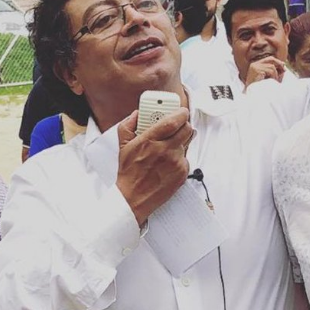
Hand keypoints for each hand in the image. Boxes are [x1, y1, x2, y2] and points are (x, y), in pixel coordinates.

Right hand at [116, 108, 192, 225]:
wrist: (133, 198)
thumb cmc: (128, 172)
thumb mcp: (123, 146)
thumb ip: (128, 126)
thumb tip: (137, 113)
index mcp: (149, 141)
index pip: (173, 120)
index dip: (181, 113)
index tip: (181, 111)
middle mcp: (165, 150)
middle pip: (187, 129)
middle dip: (183, 124)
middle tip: (178, 126)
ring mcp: (176, 162)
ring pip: (187, 142)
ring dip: (181, 141)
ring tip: (169, 146)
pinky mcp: (183, 172)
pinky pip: (187, 158)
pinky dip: (180, 157)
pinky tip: (169, 162)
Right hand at [244, 56, 285, 87]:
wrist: (251, 96)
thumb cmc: (260, 89)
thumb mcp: (267, 78)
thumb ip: (274, 71)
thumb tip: (283, 65)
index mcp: (256, 65)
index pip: (269, 59)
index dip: (277, 61)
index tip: (283, 66)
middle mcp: (255, 64)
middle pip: (271, 59)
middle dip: (279, 64)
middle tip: (284, 71)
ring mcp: (255, 67)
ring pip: (272, 67)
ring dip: (276, 75)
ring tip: (275, 81)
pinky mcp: (256, 71)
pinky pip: (270, 71)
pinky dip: (273, 77)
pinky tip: (271, 82)